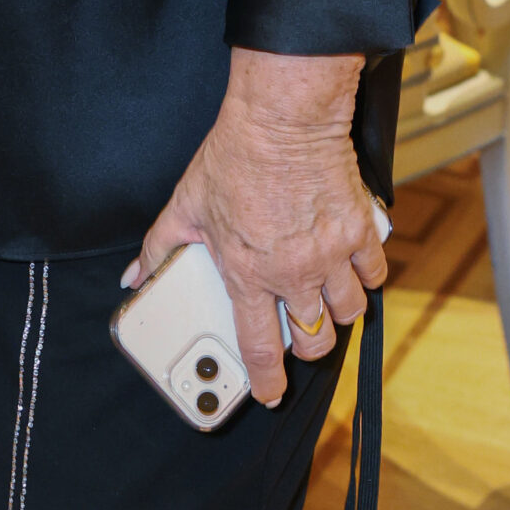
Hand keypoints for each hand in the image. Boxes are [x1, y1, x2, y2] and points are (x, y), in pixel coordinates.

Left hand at [123, 49, 387, 407]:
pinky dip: (364, 277)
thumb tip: (135, 276)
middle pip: (314, 339)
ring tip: (323, 298)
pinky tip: (350, 267)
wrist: (282, 117)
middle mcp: (292, 272)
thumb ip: (160, 246)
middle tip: (301, 335)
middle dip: (309, 346)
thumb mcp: (186, 203)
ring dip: (337, 312)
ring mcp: (330, 253)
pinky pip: (373, 274)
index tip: (270, 392)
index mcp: (247, 272)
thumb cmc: (233, 156)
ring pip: (348, 312)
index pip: (260, 348)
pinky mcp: (359, 230)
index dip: (267, 381)